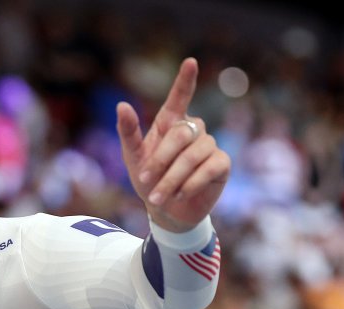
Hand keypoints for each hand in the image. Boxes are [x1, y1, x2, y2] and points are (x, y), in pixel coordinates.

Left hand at [116, 58, 229, 231]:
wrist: (166, 211)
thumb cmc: (148, 180)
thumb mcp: (133, 158)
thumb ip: (128, 132)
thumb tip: (121, 105)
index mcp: (170, 123)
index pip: (179, 97)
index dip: (185, 80)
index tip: (190, 62)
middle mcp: (192, 129)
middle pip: (181, 134)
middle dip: (162, 160)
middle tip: (147, 181)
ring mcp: (209, 145)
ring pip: (194, 155)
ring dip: (173, 178)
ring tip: (159, 196)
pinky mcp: (221, 164)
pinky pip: (209, 169)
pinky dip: (191, 184)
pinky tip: (180, 194)